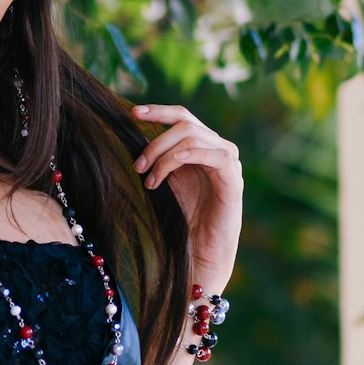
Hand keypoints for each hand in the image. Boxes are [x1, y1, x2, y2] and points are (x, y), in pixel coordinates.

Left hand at [131, 103, 242, 286]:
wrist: (201, 253)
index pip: (181, 117)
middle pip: (185, 123)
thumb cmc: (181, 220)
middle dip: (155, 141)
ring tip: (148, 179)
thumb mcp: (163, 183)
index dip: (158, 111)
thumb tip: (129, 138)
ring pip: (194, 137)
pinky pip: (216, 155)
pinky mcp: (233, 179)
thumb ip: (155, 160)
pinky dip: (188, 156)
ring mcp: (228, 162)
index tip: (132, 112)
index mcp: (200, 147)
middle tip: (137, 166)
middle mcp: (217, 149)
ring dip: (164, 155)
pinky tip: (170, 168)